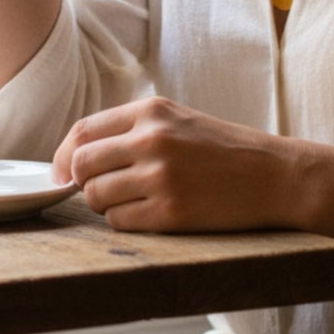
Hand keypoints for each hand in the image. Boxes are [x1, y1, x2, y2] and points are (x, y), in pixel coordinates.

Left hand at [53, 98, 297, 232]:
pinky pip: (120, 222)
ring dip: (105, 204)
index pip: (82, 131)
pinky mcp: (171, 212)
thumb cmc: (221, 149)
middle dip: (80, 182)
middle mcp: (151, 139)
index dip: (62, 156)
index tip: (61, 173)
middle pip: (81, 165)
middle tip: (98, 190)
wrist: (273, 175)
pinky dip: (125, 222)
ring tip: (134, 200)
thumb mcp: (176, 119)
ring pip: (96, 197)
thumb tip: (74, 156)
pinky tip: (149, 213)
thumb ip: (129, 129)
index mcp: (150, 111)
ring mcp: (160, 176)